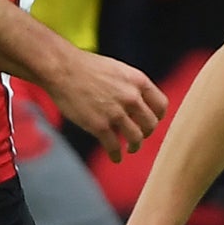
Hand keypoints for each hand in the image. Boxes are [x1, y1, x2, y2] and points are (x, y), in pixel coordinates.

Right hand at [46, 50, 166, 163]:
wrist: (62, 69)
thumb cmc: (85, 66)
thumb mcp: (118, 69)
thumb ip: (130, 85)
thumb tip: (138, 102)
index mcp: (138, 81)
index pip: (161, 105)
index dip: (157, 116)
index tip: (151, 121)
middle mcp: (131, 97)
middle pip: (151, 124)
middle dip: (147, 132)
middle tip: (140, 136)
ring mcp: (116, 113)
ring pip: (136, 138)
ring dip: (135, 146)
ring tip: (130, 149)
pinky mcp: (100, 126)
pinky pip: (114, 147)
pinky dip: (116, 155)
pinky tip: (115, 157)